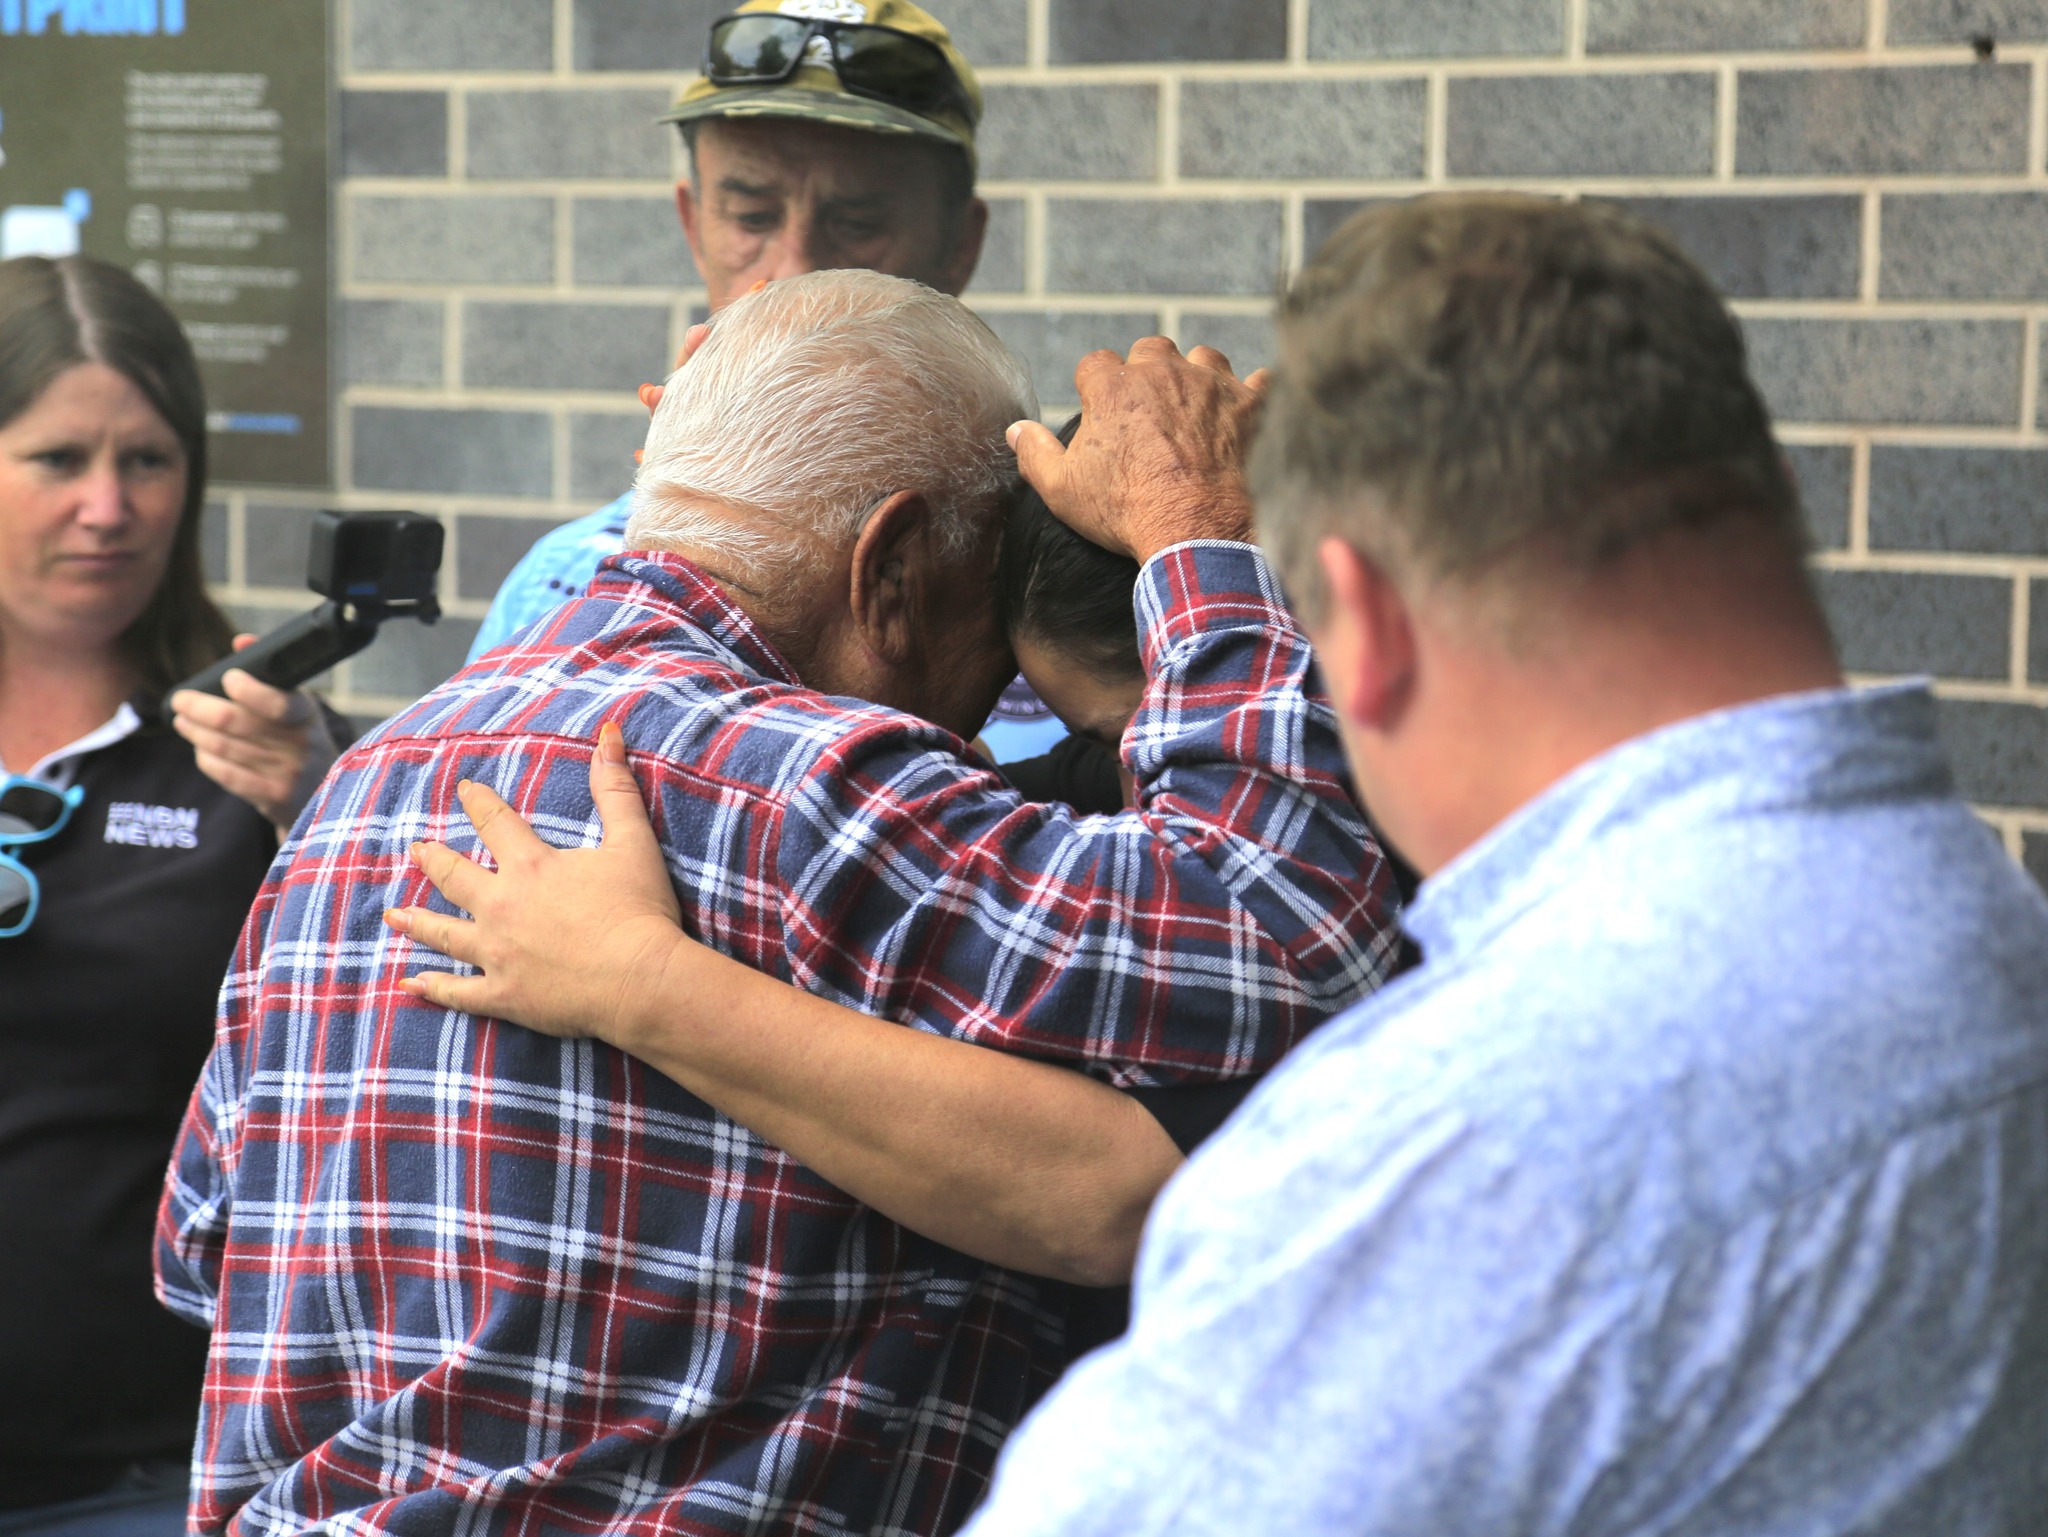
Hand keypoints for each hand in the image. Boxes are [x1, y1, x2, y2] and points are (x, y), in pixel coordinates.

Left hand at [170, 634, 338, 830]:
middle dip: (199, 707)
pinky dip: (206, 758)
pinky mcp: (272, 798)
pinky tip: (199, 748)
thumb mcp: (299, 705)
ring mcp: (287, 774)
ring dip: (195, 731)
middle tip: (181, 699)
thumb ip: (271, 673)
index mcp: (307, 715)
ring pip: (224, 747)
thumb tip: (241, 641)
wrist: (326, 792)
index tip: (228, 678)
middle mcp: (301, 745)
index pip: (276, 702)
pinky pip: (226, 774)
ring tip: (182, 721)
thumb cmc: (302, 738)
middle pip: (235, 723)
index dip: (247, 689)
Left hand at [383, 722, 687, 1044]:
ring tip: (394, 915)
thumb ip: (616, 788)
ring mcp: (497, 954)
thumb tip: (608, 732)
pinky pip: (457, 992)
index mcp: (531, 866)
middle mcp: (502, 906)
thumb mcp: (633, 841)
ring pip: (444, 933)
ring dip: (416, 922)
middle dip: (434, 860)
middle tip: (416, 849)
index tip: (463, 789)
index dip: (479, 802)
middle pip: (456, 877)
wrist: (641, 979)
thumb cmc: (640, 910)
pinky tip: (410, 983)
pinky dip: (432, 988)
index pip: (496, 823)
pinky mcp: (504, 995)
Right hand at [1008, 338, 1267, 564]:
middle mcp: (1163, 371)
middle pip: (1150, 350)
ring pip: (1203, 357)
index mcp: (1113, 387)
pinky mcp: (1252, 402)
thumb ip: (1035, 454)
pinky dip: (1251, 396)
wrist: (1199, 531)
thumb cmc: (1126, 512)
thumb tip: (1015, 431)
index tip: (1101, 415)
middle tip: (1150, 414)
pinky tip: (1246, 415)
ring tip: (1196, 411)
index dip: (1096, 389)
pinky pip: (1259, 382)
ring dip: (1198, 376)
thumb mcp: (1063, 491)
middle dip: (1147, 373)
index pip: (1095, 365)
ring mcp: (1212, 382)